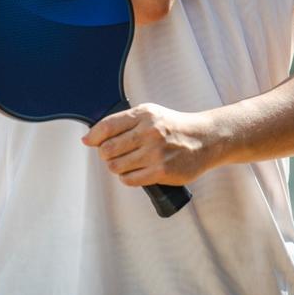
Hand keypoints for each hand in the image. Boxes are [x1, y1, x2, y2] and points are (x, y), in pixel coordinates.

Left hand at [81, 103, 223, 186]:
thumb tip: (91, 137)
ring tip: (125, 163)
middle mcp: (149, 132)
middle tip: (113, 153)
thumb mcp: (150, 114)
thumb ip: (123, 122)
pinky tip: (135, 171)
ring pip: (116, 166)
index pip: (107, 126)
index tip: (89, 141)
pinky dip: (127, 177)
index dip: (93, 136)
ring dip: (116, 167)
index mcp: (144, 115)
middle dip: (106, 154)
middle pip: (108, 149)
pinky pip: (130, 180)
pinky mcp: (162, 171)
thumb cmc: (174, 127)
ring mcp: (156, 153)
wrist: (204, 140)